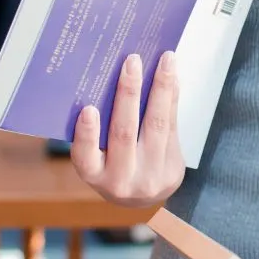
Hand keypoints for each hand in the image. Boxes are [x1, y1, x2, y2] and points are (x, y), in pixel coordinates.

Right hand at [70, 50, 185, 207]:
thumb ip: (97, 128)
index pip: (85, 156)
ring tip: (165, 60)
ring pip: (156, 126)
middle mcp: (120, 181)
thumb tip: (112, 75)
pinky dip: (172, 99)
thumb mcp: (97, 156)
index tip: (88, 108)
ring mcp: (150, 178)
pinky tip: (173, 77)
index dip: (86, 134)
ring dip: (161, 88)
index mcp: (94, 175)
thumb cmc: (112, 166)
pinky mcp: (173, 171)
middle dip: (128, 94)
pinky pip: (173, 128)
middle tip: (131, 61)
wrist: (142, 198)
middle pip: (124, 133)